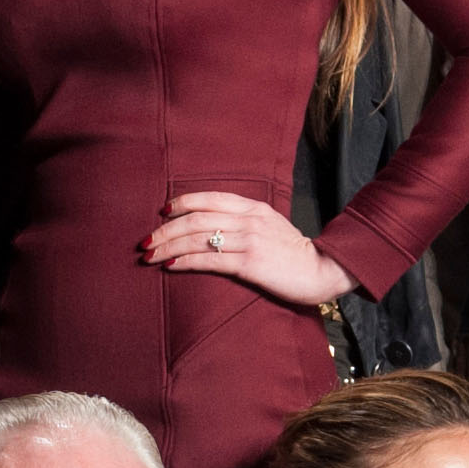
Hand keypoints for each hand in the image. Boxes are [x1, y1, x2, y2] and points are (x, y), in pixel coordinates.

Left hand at [142, 190, 353, 307]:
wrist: (323, 270)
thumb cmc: (294, 253)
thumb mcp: (270, 226)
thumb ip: (245, 222)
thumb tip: (214, 228)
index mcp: (253, 207)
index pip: (210, 198)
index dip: (182, 203)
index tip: (162, 212)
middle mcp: (249, 219)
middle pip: (196, 218)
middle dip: (165, 230)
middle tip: (145, 241)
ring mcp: (250, 240)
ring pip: (198, 238)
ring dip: (168, 247)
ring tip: (149, 256)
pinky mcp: (250, 263)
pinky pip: (210, 260)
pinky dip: (186, 261)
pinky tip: (170, 266)